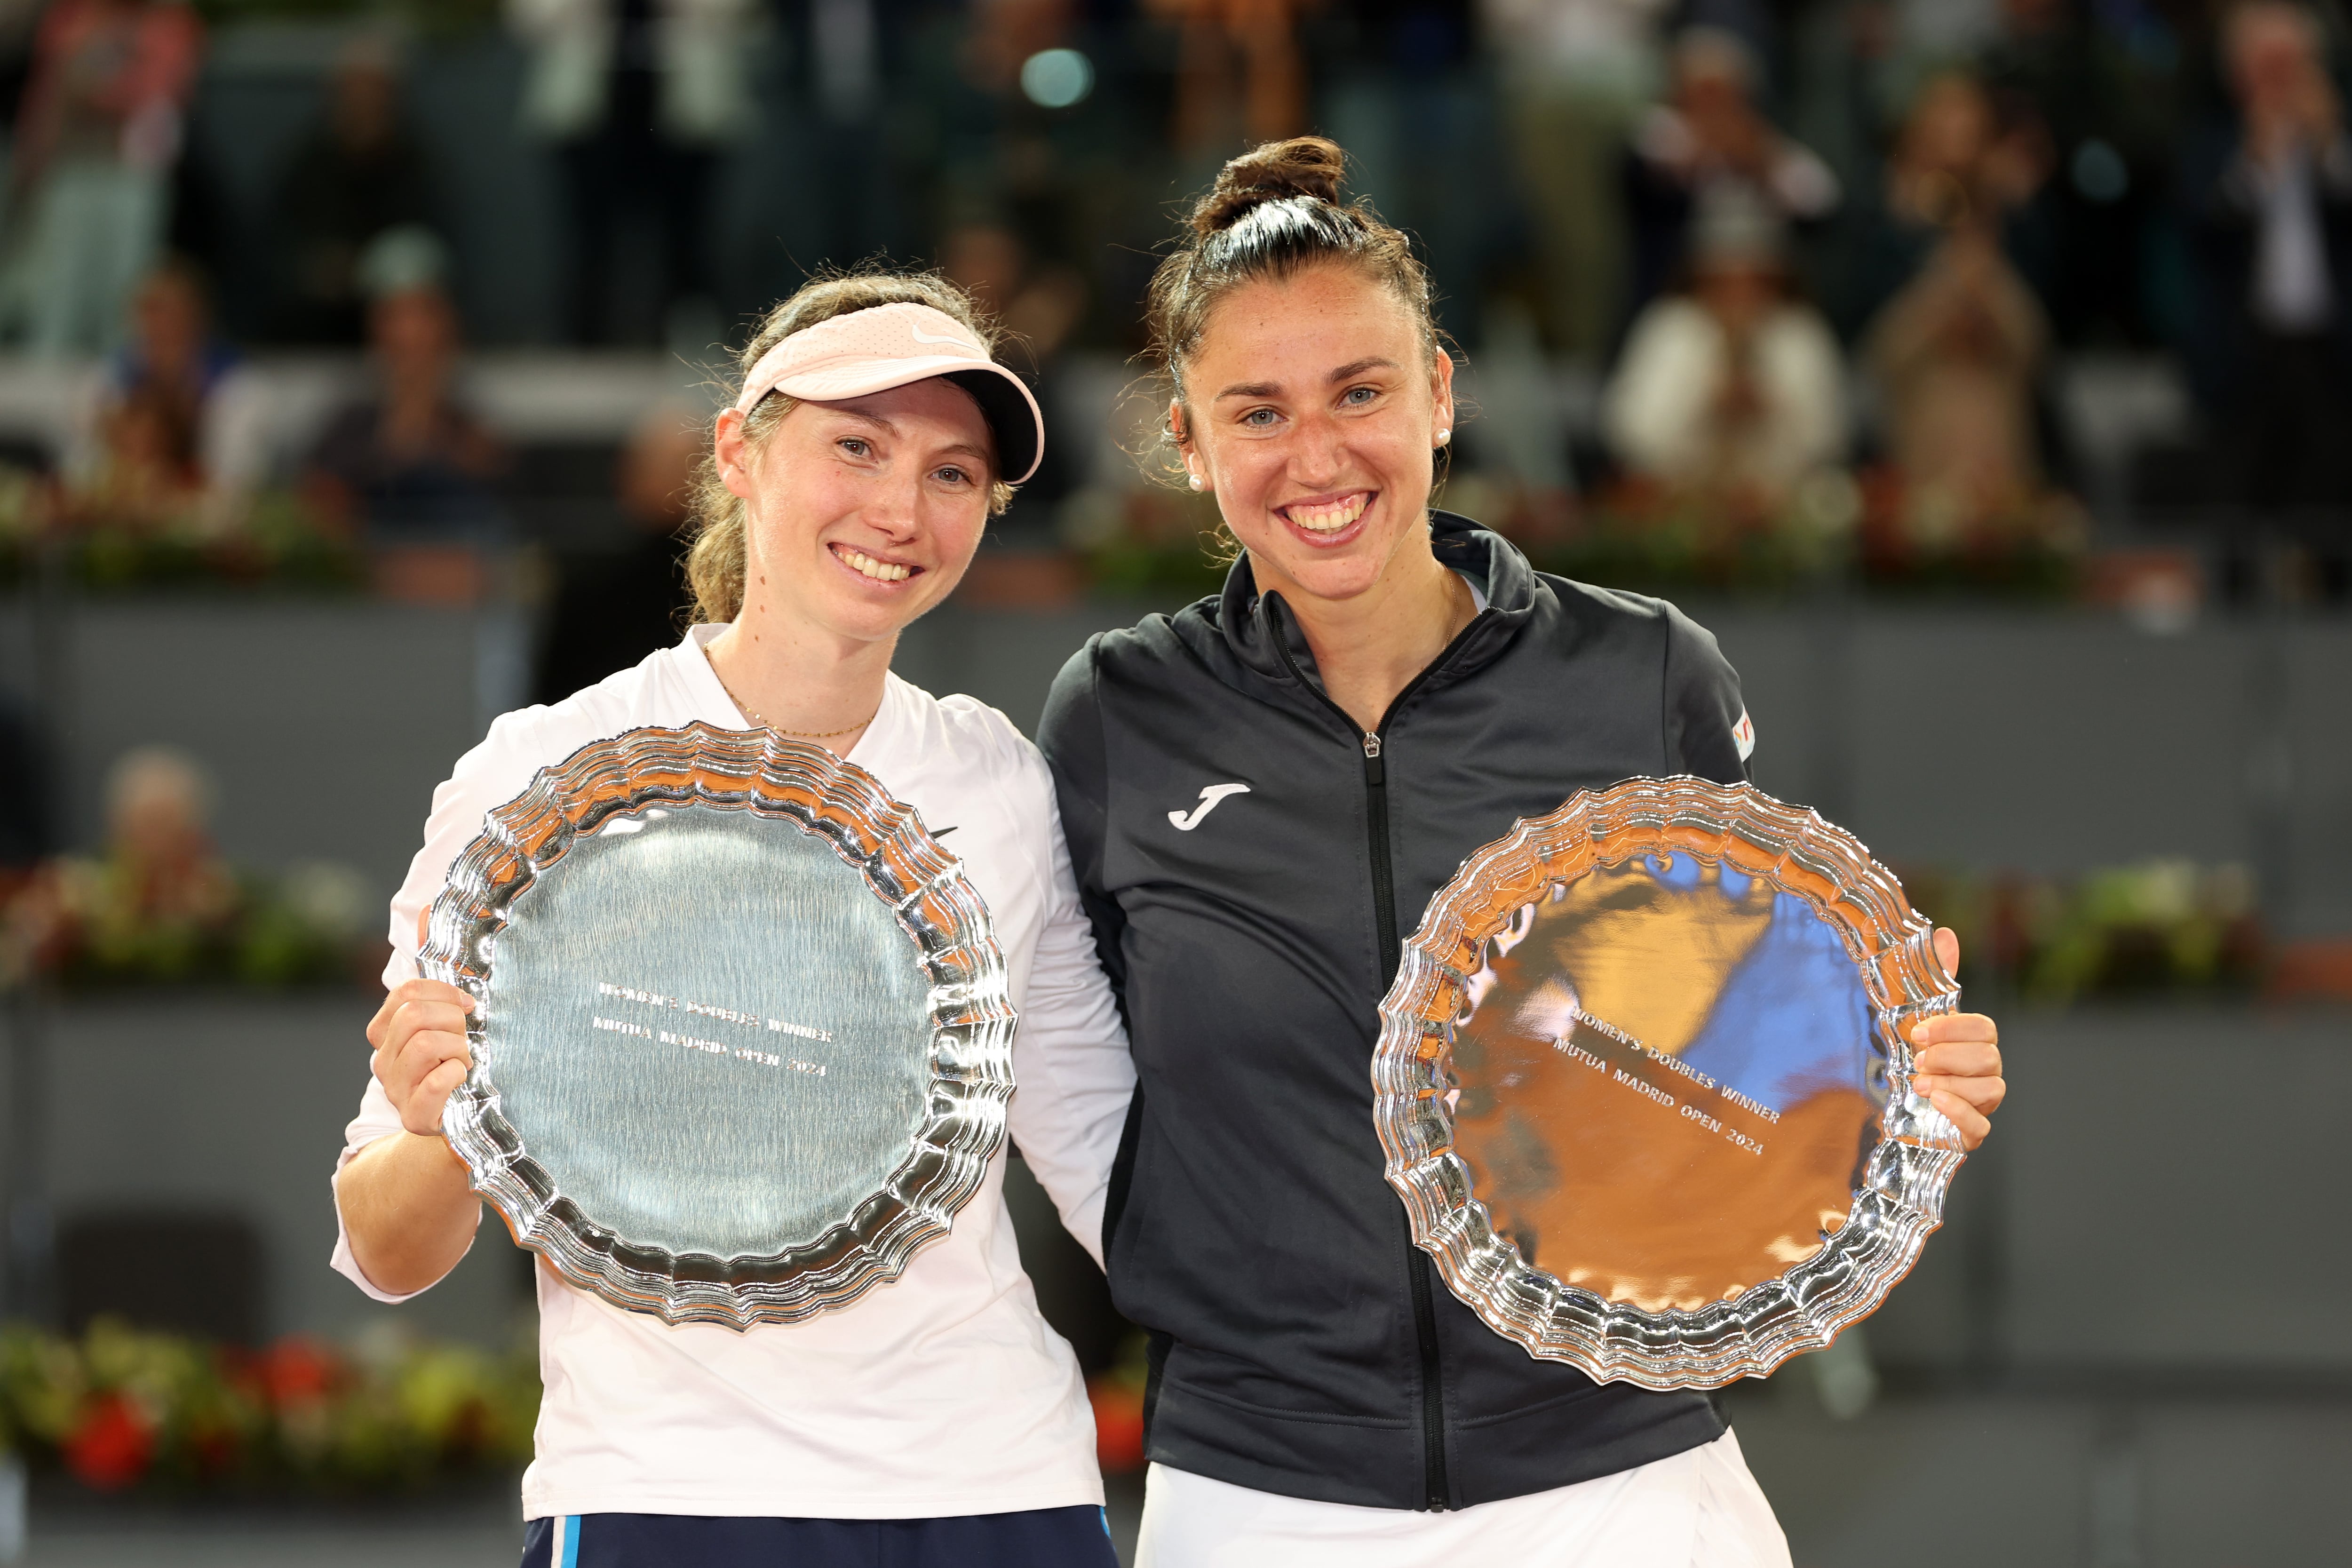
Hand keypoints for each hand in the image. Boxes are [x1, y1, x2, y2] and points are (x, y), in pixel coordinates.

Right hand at [367, 976, 475, 1138]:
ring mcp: (395, 1089)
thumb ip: (439, 988)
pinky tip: (461, 1078)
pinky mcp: (413, 1116)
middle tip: (465, 1037)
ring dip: (458, 1048)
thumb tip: (424, 921)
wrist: (461, 1118)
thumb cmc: (457, 1063)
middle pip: (413, 1016)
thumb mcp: (447, 1023)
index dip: (443, 991)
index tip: (466, 1004)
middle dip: (451, 1020)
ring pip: (425, 1044)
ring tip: (464, 1061)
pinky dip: (457, 1073)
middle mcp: (383, 1060)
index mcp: (385, 1033)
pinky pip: (436, 1082)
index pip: (405, 992)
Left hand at [1908, 926, 2003, 1150]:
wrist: (1880, 1111)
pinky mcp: (1966, 1135)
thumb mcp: (1910, 1018)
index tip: (1918, 1032)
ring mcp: (1978, 1105)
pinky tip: (1935, 1100)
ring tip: (1918, 1082)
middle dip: (1950, 1056)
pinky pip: (1981, 1127)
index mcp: (1971, 1046)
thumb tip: (1947, 934)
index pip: (1985, 1029)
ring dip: (1952, 1082)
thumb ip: (1932, 982)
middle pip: (1990, 1058)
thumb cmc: (1904, 1061)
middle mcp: (1981, 1075)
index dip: (1955, 1028)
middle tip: (1917, 1059)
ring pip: (1991, 1089)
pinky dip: (1960, 1112)